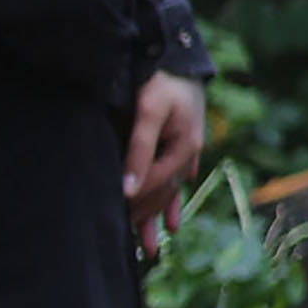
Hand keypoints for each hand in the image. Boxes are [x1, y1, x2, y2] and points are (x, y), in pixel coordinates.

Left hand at [124, 73, 205, 256]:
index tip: (119, 226)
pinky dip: (175, 194)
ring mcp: (189, 145)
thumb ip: (139, 150)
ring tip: (158, 245)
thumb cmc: (161, 81)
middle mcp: (189, 150)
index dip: (137, 206)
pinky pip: (179, 173)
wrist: (177, 53)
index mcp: (184, 147)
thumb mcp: (148, 113)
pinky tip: (176, 206)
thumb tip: (127, 189)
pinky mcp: (185, 138)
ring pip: (173, 187)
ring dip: (163, 217)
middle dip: (153, 221)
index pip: (156, 186)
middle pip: (166, 192)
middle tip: (142, 253)